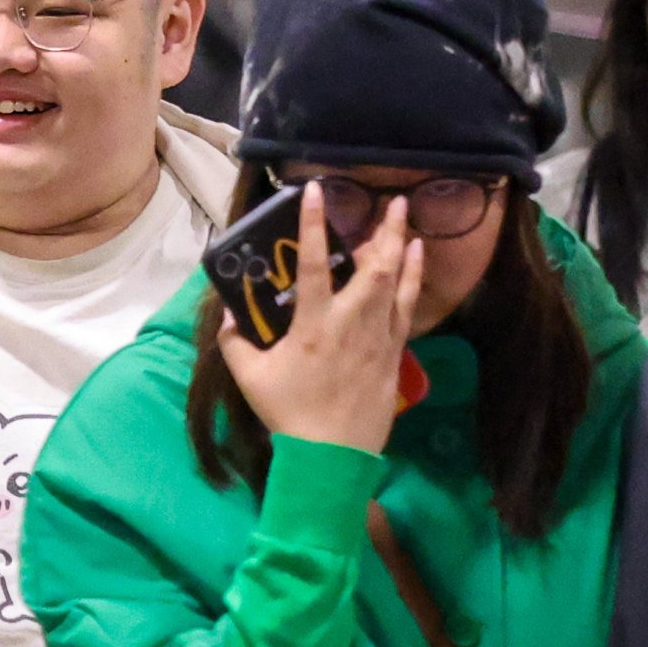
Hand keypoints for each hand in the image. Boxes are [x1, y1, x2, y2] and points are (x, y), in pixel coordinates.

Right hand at [217, 186, 422, 458]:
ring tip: (407, 222)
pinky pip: (407, 308)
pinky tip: (416, 263)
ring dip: (402, 249)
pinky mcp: (392, 354)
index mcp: (313, 324)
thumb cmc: (288, 413)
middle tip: (394, 202)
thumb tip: (231, 316)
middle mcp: (350, 322)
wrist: (331, 456)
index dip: (313, 224)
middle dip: (384, 231)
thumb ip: (235, 342)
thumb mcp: (249, 377)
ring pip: (396, 284)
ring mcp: (377, 338)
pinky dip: (412, 280)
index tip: (317, 191)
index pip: (312, 263)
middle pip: (373, 267)